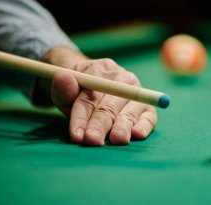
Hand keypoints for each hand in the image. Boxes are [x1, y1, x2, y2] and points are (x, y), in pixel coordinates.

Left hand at [36, 46, 156, 145]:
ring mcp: (137, 92)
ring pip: (128, 112)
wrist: (97, 85)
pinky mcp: (147, 108)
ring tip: (116, 140)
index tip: (76, 135)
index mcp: (101, 69)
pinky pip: (148, 117)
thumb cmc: (80, 92)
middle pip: (109, 106)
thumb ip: (63, 88)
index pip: (90, 96)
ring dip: (122, 127)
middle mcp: (123, 78)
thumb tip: (63, 77)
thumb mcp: (66, 91)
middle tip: (92, 140)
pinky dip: (144, 126)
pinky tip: (137, 134)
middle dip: (100, 125)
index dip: (81, 116)